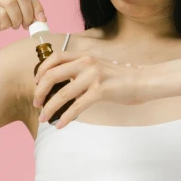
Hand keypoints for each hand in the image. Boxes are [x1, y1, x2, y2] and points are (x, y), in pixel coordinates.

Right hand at [0, 0, 46, 40]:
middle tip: (26, 26)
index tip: (42, 20)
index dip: (37, 6)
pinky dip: (7, 22)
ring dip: (17, 19)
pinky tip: (3, 26)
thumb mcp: (10, 13)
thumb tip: (42, 18)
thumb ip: (24, 11)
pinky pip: (2, 12)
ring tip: (13, 26)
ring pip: (12, 3)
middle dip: (28, 13)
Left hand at [33, 52, 149, 128]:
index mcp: (84, 56)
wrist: (143, 81)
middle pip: (52, 75)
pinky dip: (65, 117)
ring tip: (44, 118)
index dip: (41, 70)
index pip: (54, 57)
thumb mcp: (98, 68)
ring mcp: (93, 76)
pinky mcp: (100, 91)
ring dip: (49, 108)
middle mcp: (86, 63)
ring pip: (62, 94)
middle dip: (40, 92)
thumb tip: (63, 86)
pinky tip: (61, 124)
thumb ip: (81, 71)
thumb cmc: (121, 78)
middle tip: (37, 103)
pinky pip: (76, 106)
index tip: (36, 83)